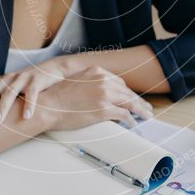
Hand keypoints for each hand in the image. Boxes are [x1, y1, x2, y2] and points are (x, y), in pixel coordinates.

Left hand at [0, 57, 68, 122]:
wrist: (54, 68)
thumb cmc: (30, 84)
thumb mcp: (14, 90)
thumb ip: (2, 101)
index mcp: (1, 82)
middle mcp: (9, 79)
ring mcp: (23, 79)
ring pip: (10, 93)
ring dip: (2, 108)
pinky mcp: (37, 80)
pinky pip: (32, 94)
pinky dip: (29, 105)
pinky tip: (27, 116)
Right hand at [36, 65, 153, 130]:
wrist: (48, 106)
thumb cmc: (57, 97)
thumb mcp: (77, 81)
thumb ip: (91, 83)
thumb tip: (100, 94)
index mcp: (96, 71)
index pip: (119, 82)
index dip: (127, 92)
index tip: (132, 98)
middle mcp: (103, 80)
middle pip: (127, 92)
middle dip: (138, 101)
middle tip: (146, 108)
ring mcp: (104, 95)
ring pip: (130, 103)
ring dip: (140, 110)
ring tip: (146, 115)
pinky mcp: (103, 110)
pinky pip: (123, 115)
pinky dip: (130, 120)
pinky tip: (132, 123)